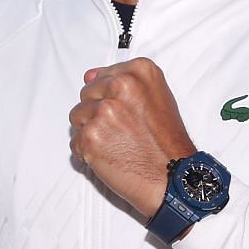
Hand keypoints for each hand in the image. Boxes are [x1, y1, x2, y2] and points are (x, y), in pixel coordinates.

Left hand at [68, 58, 195, 218]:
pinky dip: (88, 153)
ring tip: (117, 143)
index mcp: (138, 72)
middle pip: (86, 95)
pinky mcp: (91, 136)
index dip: (110, 99)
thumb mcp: (156, 98)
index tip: (126, 113)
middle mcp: (119, 86)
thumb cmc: (167, 143)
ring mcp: (103, 111)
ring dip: (91, 132)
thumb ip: (122, 82)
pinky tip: (111, 156)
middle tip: (123, 131)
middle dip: (98, 113)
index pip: (101, 77)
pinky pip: (75, 141)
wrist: (173, 176)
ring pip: (77, 117)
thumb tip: (89, 76)